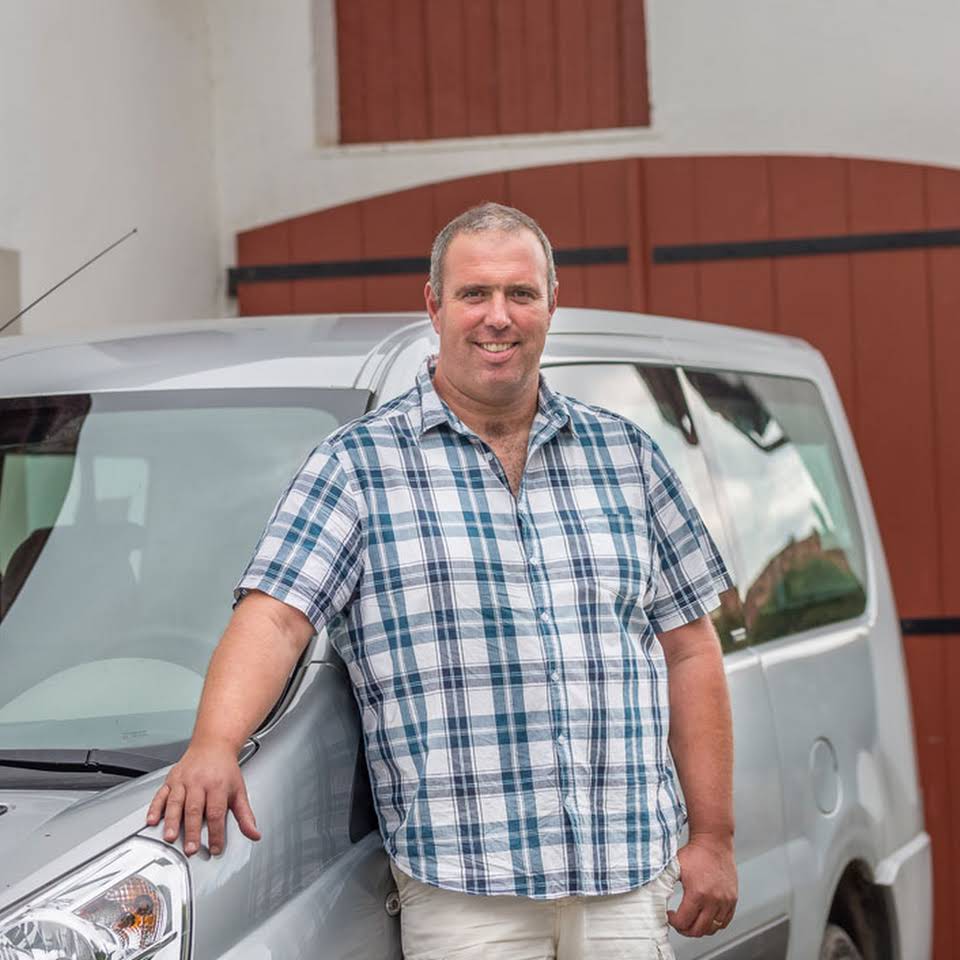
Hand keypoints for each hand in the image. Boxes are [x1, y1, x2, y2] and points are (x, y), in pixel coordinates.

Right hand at [145, 741, 260, 855]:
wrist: (213, 745)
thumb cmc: (225, 770)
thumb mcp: (239, 791)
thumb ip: (245, 816)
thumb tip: (254, 834)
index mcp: (218, 786)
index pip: (216, 813)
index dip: (216, 833)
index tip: (216, 848)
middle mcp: (199, 782)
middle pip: (194, 809)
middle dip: (191, 831)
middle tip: (190, 848)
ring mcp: (183, 781)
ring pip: (175, 802)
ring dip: (171, 821)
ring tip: (170, 837)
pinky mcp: (171, 779)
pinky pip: (160, 794)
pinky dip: (155, 808)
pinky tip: (152, 820)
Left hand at [667, 836, 737, 937]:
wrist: (714, 842)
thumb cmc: (695, 852)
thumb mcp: (674, 867)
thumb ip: (664, 883)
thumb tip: (652, 894)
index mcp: (697, 893)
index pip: (684, 921)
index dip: (673, 922)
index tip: (670, 916)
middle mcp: (714, 900)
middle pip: (699, 930)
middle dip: (685, 930)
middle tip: (679, 923)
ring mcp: (725, 901)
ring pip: (712, 929)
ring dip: (700, 928)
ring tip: (691, 920)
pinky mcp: (732, 899)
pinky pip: (724, 922)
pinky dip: (714, 924)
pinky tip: (705, 916)